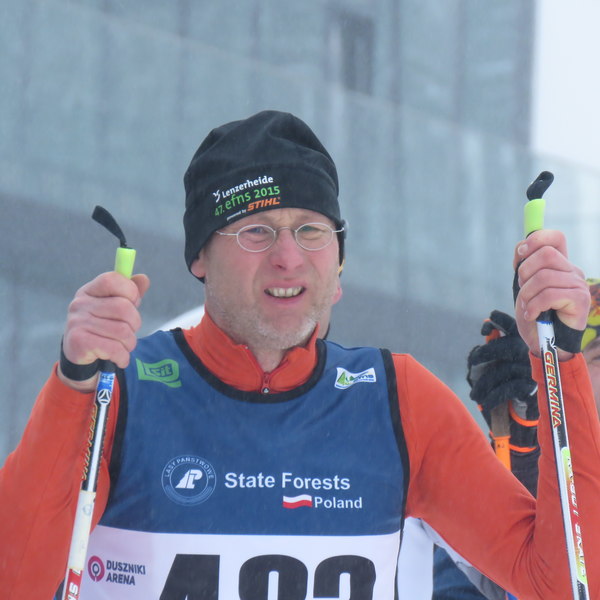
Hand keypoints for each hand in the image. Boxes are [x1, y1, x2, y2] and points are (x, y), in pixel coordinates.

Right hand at [58, 271, 149, 389]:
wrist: (79, 353)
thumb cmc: (102, 325)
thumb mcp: (115, 306)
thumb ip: (131, 293)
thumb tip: (144, 279)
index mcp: (89, 290)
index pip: (112, 280)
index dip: (130, 291)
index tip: (132, 304)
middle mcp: (80, 304)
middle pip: (123, 308)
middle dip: (134, 323)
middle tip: (129, 331)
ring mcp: (77, 322)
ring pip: (122, 331)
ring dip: (130, 343)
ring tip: (123, 346)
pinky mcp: (79, 342)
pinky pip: (114, 349)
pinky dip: (123, 356)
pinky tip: (120, 358)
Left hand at [467, 310, 537, 450]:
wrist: (517, 417)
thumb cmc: (499, 386)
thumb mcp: (488, 368)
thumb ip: (485, 353)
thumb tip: (487, 336)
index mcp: (518, 344)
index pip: (512, 326)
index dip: (499, 322)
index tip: (484, 331)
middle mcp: (527, 354)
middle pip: (505, 346)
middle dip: (485, 353)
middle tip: (473, 363)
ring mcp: (530, 370)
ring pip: (503, 370)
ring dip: (484, 384)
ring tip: (474, 395)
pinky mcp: (531, 386)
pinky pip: (508, 388)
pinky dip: (493, 396)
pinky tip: (484, 402)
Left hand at [513, 229, 589, 359]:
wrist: (545, 342)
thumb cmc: (535, 314)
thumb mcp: (524, 286)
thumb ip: (522, 266)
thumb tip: (521, 247)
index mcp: (559, 264)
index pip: (555, 237)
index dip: (535, 240)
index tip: (520, 255)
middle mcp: (571, 270)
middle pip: (545, 254)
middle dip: (525, 272)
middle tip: (523, 289)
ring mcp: (577, 284)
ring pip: (543, 277)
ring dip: (526, 295)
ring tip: (526, 306)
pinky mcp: (579, 300)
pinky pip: (549, 295)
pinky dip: (533, 306)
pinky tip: (532, 315)